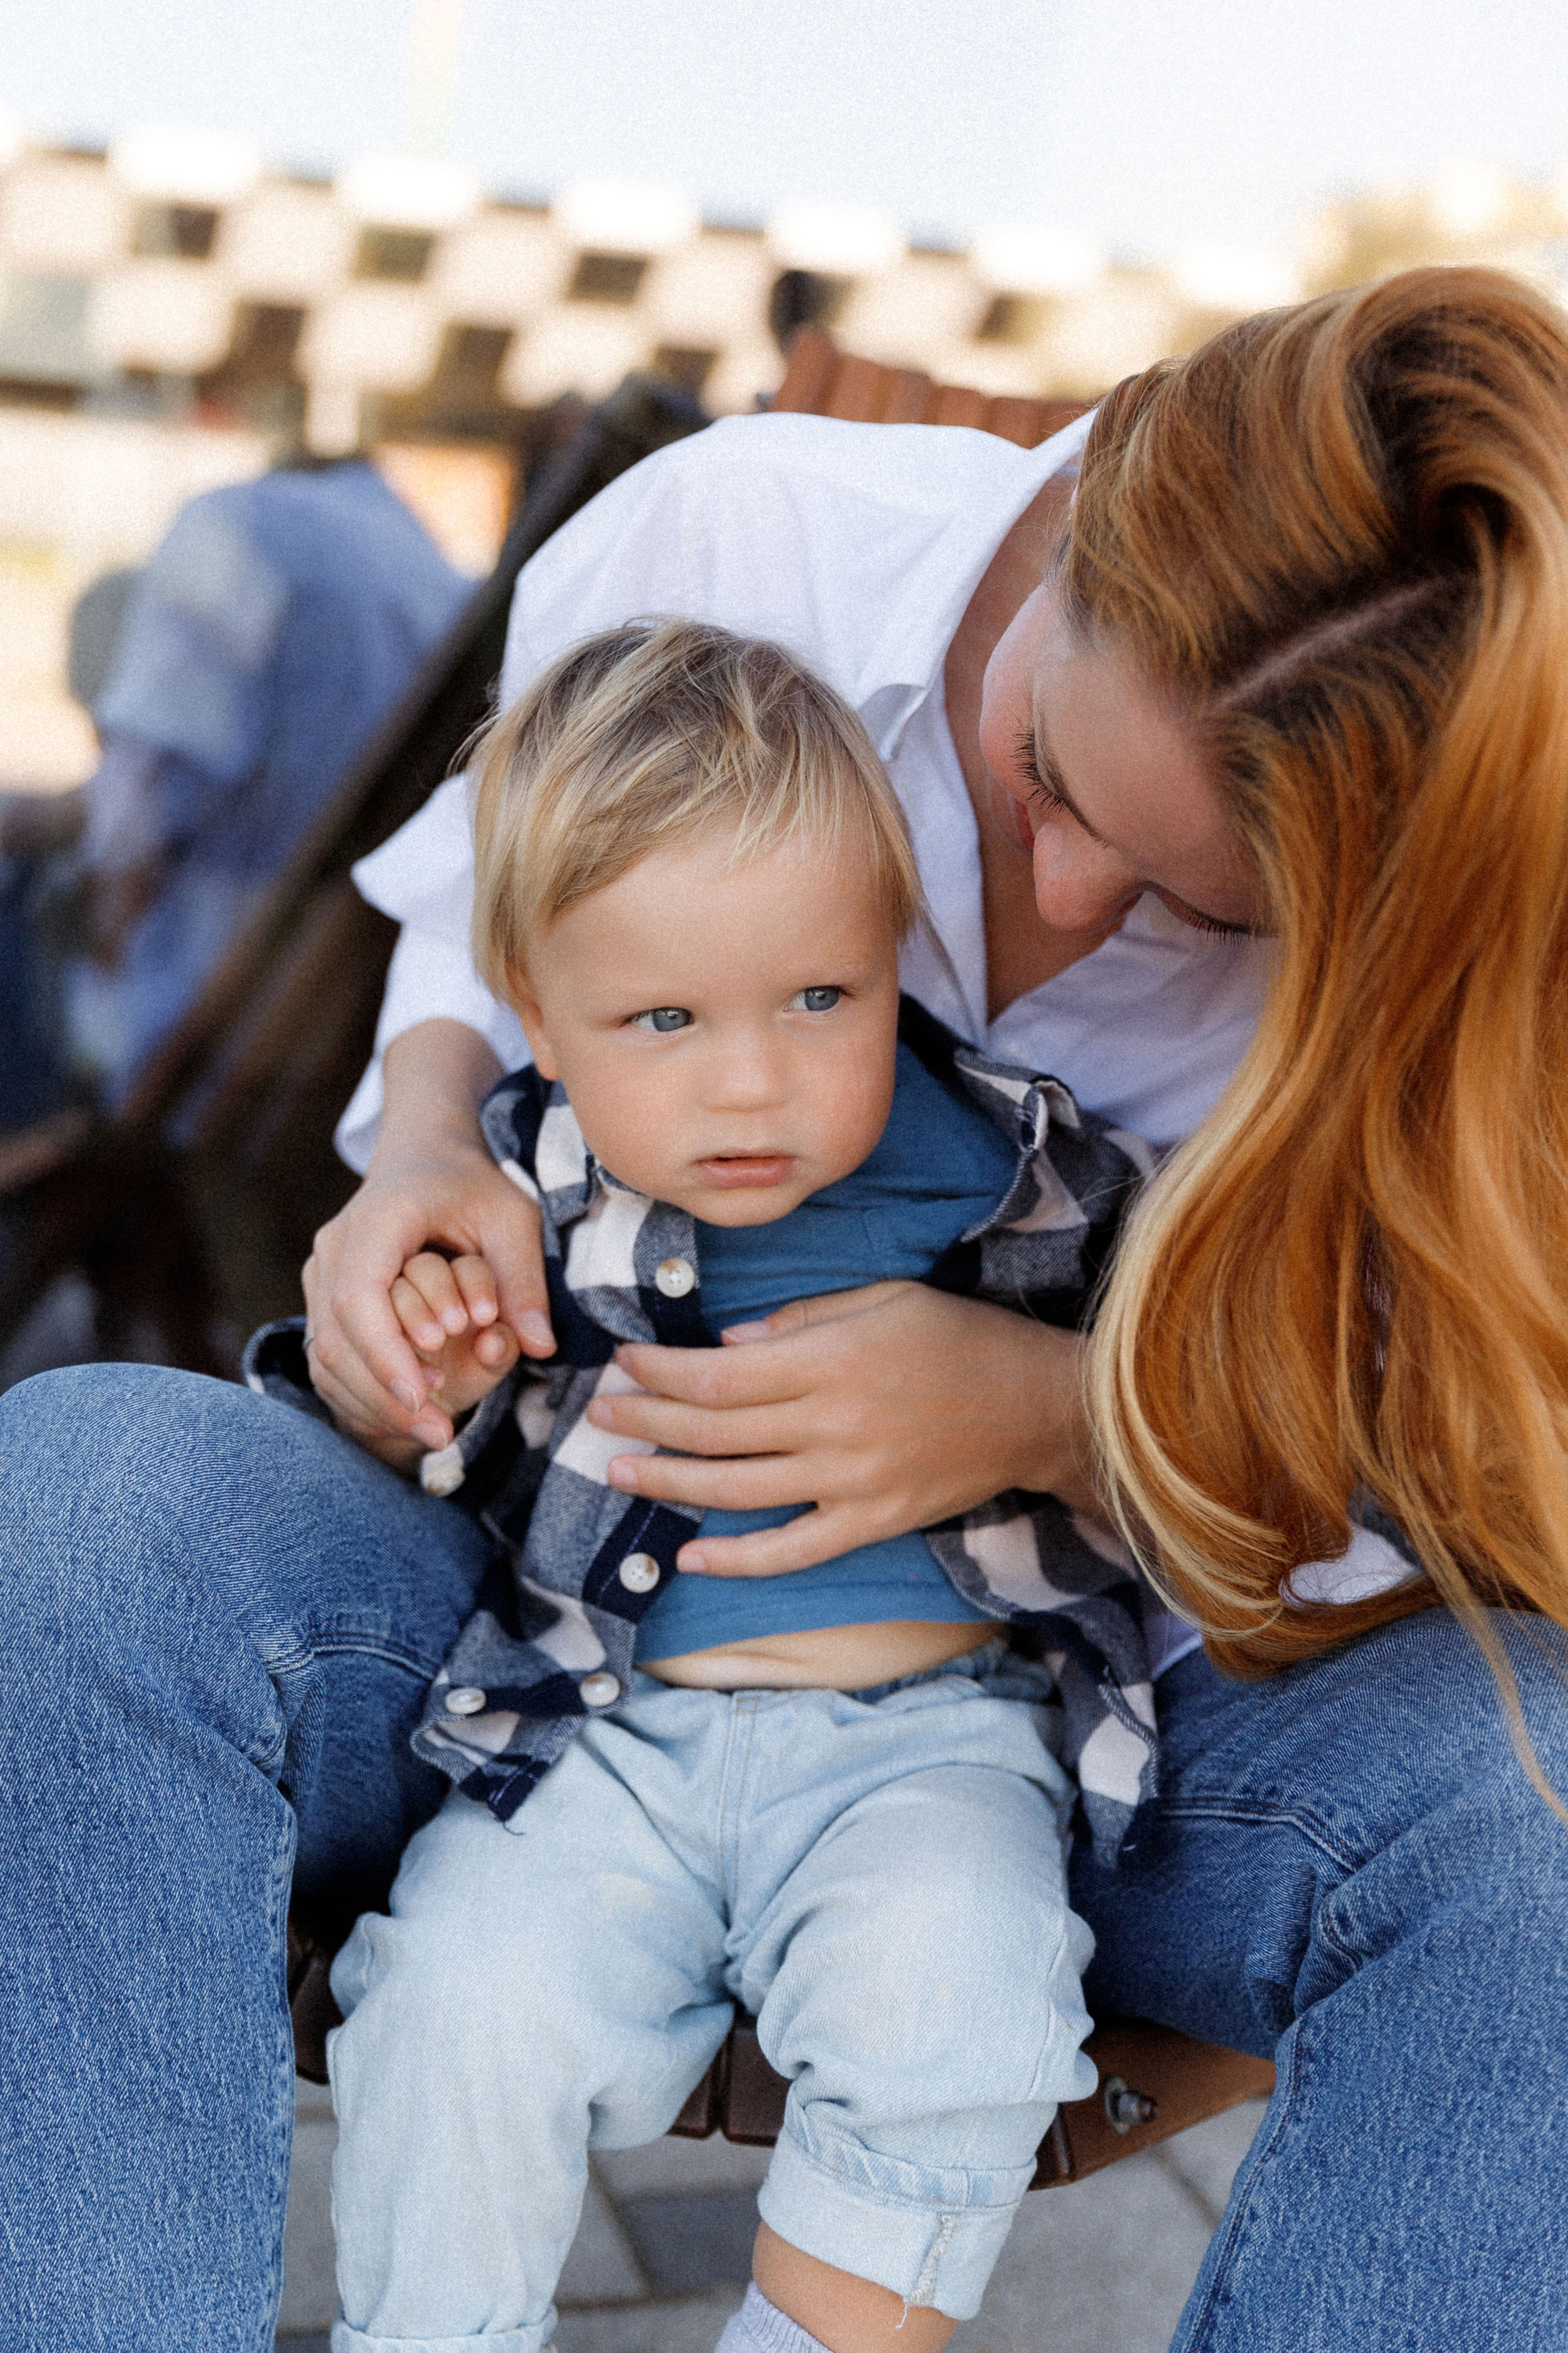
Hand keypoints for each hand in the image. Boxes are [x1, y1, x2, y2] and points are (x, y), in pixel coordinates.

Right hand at [302, 1021, 553, 1462]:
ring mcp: (321, 1272)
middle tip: (442, 1435)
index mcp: (376, 1221)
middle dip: (386, 1395)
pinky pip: (329, 1356)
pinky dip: (365, 1391)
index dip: (386, 1355)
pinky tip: (410, 1411)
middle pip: (336, 1339)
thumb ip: (524, 1280)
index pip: (359, 1298)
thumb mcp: (513, 1218)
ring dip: (374, 1401)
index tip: (425, 1399)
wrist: (424, 1156)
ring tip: (433, 1430)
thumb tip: (542, 1348)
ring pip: (326, 1355)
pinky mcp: (323, 1296)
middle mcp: (335, 1247)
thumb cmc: (471, 1185)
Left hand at [584, 1279, 1101, 1576]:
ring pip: (739, 1490)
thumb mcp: (883, 1298)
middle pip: (715, 1430)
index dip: (660, 1372)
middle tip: (600, 1413)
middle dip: (648, 1420)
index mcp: (831, 1360)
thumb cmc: (958, 1338)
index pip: (718, 1373)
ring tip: (620, 1471)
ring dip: (670, 1482)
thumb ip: (801, 1320)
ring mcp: (851, 1480)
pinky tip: (689, 1554)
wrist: (1036, 1406)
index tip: (623, 1362)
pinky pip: (792, 1550)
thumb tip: (727, 1346)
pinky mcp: (872, 1522)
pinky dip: (738, 1558)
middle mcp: (833, 1424)